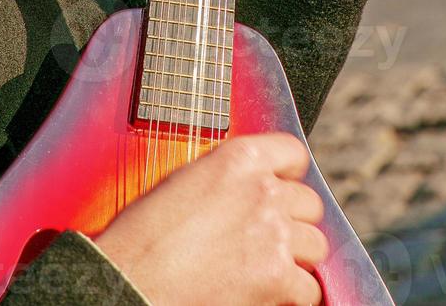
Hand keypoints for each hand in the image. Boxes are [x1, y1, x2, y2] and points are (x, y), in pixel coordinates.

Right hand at [95, 133, 326, 304]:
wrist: (129, 280)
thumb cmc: (144, 235)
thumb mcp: (186, 180)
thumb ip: (230, 177)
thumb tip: (253, 186)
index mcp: (240, 157)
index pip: (293, 154)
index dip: (288, 176)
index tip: (282, 190)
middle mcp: (263, 189)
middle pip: (309, 203)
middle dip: (293, 221)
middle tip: (269, 239)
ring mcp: (274, 233)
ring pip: (315, 244)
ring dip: (297, 258)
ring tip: (268, 268)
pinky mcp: (278, 277)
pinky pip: (309, 287)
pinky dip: (294, 295)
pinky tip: (269, 294)